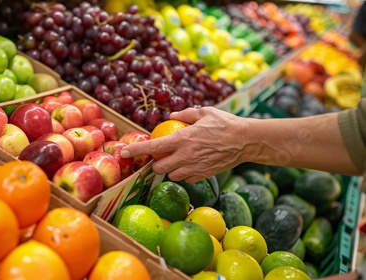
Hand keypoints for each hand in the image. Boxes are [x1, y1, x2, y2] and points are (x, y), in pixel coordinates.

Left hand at [121, 107, 249, 182]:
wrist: (246, 141)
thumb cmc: (226, 123)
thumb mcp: (204, 112)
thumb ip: (185, 114)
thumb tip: (171, 117)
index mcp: (182, 139)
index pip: (152, 147)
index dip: (135, 150)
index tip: (123, 151)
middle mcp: (185, 156)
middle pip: (158, 167)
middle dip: (154, 163)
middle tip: (159, 156)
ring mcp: (194, 168)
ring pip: (171, 175)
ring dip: (169, 169)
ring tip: (176, 160)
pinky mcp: (203, 175)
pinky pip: (186, 178)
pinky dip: (184, 173)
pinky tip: (190, 164)